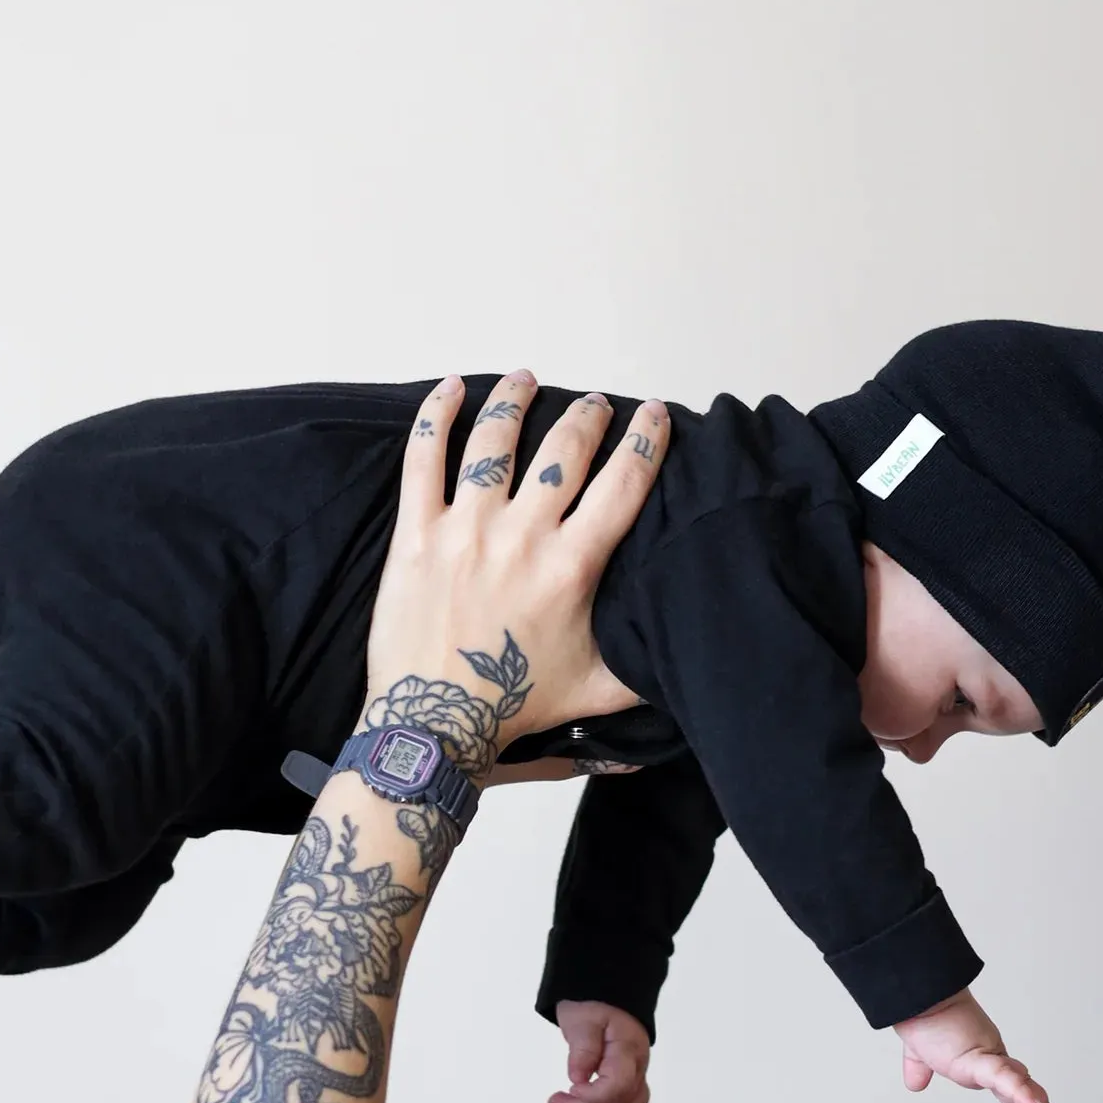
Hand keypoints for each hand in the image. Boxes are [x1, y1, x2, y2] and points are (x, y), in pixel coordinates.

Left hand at [364, 373, 666, 764]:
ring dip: (515, 401)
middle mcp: (523, 535)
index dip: (645, 441)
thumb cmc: (513, 706)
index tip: (654, 415)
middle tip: (595, 403)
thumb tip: (683, 657)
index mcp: (572, 566)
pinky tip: (452, 389)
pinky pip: (425, 458)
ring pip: (495, 441)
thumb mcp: (596, 689)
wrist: (434, 722)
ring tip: (526, 380)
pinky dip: (439, 416)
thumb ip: (643, 668)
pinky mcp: (418, 533)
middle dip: (587, 416)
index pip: (623, 484)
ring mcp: (467, 528)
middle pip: (565, 450)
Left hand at [549, 1000, 651, 1102]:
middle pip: (623, 1099)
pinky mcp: (627, 1075)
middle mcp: (637, 1063)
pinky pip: (625, 1102)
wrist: (607, 991)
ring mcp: (635, 1071)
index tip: (568, 1088)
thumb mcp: (582, 1017)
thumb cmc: (593, 1000)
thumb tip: (578, 1079)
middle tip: (555, 1102)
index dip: (593, 1094)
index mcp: (628, 1048)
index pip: (618, 1084)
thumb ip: (583, 1049)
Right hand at [891, 988, 1065, 1102]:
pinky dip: (1021, 1094)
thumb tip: (915, 1083)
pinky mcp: (981, 1056)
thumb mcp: (919, 1054)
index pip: (1009, 1090)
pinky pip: (1004, 1078)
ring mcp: (990, 1058)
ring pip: (1022, 1088)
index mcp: (981, 1062)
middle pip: (1023, 1092)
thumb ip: (920, 1069)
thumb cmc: (921, 1018)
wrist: (918, 998)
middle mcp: (992, 1060)